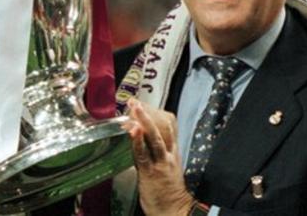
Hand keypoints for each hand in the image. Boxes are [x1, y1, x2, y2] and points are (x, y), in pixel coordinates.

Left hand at [125, 98, 194, 215]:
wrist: (174, 211)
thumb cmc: (168, 192)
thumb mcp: (167, 168)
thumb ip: (158, 154)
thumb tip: (143, 141)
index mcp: (173, 152)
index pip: (170, 126)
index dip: (158, 113)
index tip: (145, 104)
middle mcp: (169, 154)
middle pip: (163, 127)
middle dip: (149, 112)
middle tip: (135, 101)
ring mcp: (161, 163)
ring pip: (155, 137)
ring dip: (144, 120)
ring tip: (135, 108)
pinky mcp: (151, 172)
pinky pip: (143, 154)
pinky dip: (137, 141)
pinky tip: (132, 131)